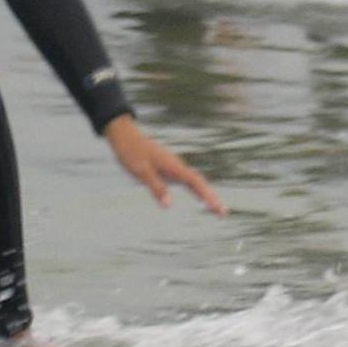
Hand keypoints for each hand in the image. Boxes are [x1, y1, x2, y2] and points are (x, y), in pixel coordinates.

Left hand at [104, 114, 225, 214]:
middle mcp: (177, 165)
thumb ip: (156, 187)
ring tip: (216, 208)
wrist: (123, 134)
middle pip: (200, 183)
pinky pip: (187, 180)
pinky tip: (198, 197)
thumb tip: (169, 206)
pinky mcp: (168, 167)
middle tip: (224, 213)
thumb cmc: (130, 152)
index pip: (195, 183)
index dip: (208, 196)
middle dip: (212, 197)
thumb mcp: (141, 172)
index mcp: (173, 166)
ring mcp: (173, 166)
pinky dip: (196, 190)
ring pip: (195, 181)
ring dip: (206, 194)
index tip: (218, 208)